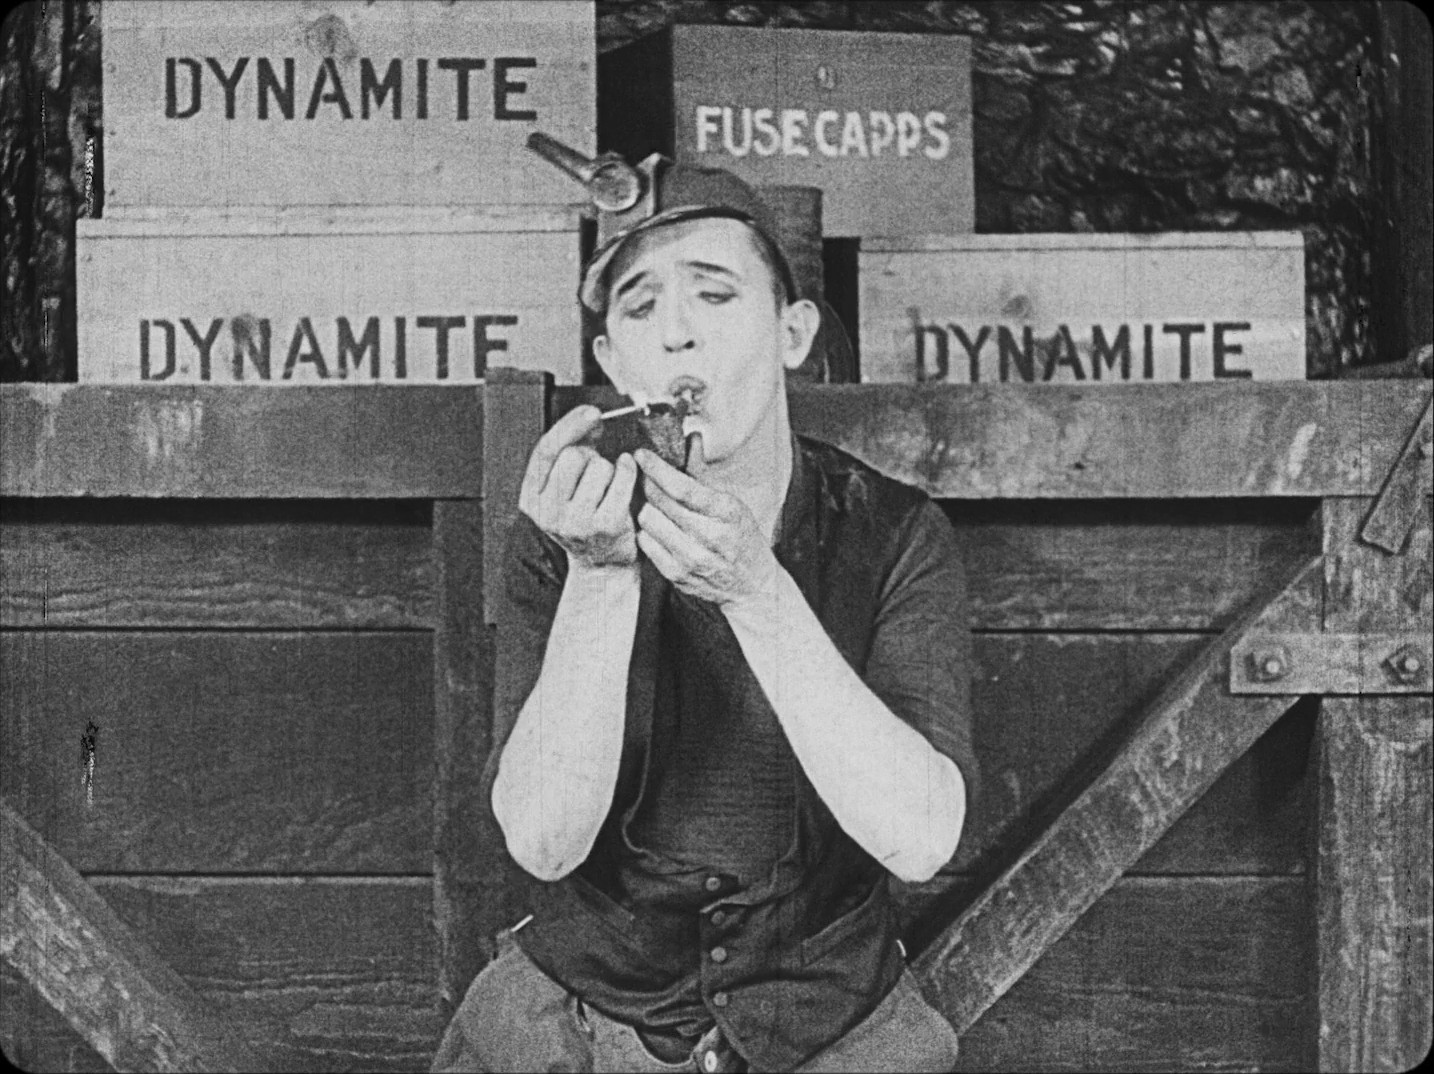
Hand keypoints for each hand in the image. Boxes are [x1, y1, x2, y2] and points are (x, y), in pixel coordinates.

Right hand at [519, 406, 637, 569]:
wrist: (603, 564)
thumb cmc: (587, 516)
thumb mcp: (567, 486)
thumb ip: (573, 449)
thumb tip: (591, 417)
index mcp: (531, 499)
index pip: (545, 452)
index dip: (568, 426)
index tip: (591, 411)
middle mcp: (548, 513)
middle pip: (573, 455)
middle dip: (591, 456)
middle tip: (596, 474)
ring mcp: (576, 522)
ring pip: (600, 466)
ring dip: (610, 468)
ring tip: (608, 488)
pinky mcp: (605, 526)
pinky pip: (622, 478)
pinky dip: (628, 470)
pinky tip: (626, 477)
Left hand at [633, 446, 780, 605]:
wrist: (752, 586)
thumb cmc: (742, 539)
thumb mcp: (731, 503)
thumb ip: (704, 473)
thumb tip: (691, 438)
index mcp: (727, 513)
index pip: (682, 487)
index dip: (656, 468)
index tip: (641, 454)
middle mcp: (709, 537)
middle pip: (660, 501)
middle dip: (648, 483)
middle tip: (646, 477)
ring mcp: (691, 559)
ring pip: (648, 520)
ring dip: (647, 508)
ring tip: (655, 505)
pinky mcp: (676, 575)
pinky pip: (645, 543)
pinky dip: (647, 531)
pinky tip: (658, 528)